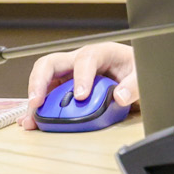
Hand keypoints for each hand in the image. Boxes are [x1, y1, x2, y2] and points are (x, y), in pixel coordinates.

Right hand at [21, 42, 138, 129]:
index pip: (86, 59)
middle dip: (40, 81)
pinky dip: (38, 108)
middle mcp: (81, 61)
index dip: (81, 77)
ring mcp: (70, 74)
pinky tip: (32, 121)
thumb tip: (119, 96)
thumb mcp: (143, 75)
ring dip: (34, 98)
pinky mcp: (65, 87)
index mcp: (102, 53)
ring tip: (31, 118)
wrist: (136, 75)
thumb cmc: (137, 69)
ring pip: (44, 79)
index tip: (81, 96)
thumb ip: (135, 85)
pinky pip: (47, 94)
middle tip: (37, 102)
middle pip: (52, 63)